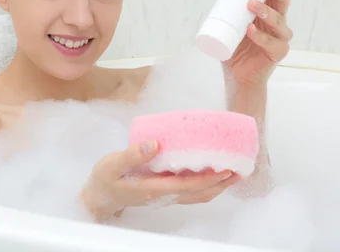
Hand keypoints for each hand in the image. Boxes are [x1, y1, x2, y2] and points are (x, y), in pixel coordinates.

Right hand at [81, 140, 238, 220]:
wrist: (99, 196)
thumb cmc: (105, 179)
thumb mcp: (113, 164)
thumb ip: (133, 154)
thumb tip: (156, 144)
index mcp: (154, 188)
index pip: (187, 185)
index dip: (208, 179)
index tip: (225, 169)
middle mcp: (164, 195)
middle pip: (198, 193)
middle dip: (221, 183)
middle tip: (240, 170)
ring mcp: (165, 195)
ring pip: (197, 195)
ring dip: (217, 186)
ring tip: (233, 173)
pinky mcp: (164, 191)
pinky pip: (191, 191)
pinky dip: (206, 185)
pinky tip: (212, 174)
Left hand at [221, 0, 295, 86]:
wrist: (236, 74)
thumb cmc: (237, 44)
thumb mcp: (230, 17)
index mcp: (272, 8)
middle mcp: (279, 21)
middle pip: (284, 0)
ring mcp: (280, 37)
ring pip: (279, 21)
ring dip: (265, 11)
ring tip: (250, 4)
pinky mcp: (277, 53)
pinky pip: (271, 43)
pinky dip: (260, 36)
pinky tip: (250, 30)